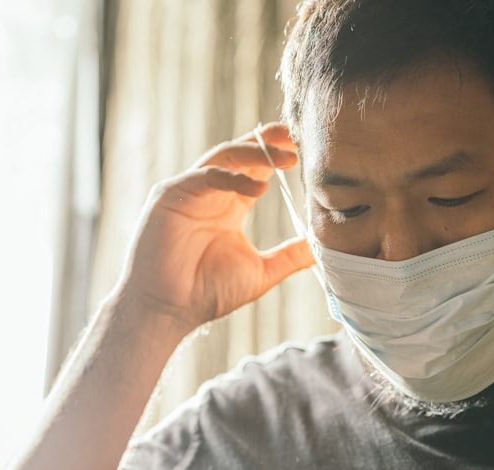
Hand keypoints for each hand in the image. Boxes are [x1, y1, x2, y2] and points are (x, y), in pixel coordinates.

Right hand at [116, 123, 314, 333]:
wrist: (169, 310)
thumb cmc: (208, 293)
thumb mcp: (262, 271)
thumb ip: (291, 256)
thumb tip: (324, 247)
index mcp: (230, 205)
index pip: (257, 168)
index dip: (279, 155)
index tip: (306, 148)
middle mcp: (210, 192)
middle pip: (241, 153)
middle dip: (269, 140)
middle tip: (297, 135)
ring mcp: (188, 190)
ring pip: (224, 156)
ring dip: (256, 152)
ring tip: (288, 157)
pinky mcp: (170, 195)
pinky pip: (205, 176)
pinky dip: (232, 178)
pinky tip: (259, 187)